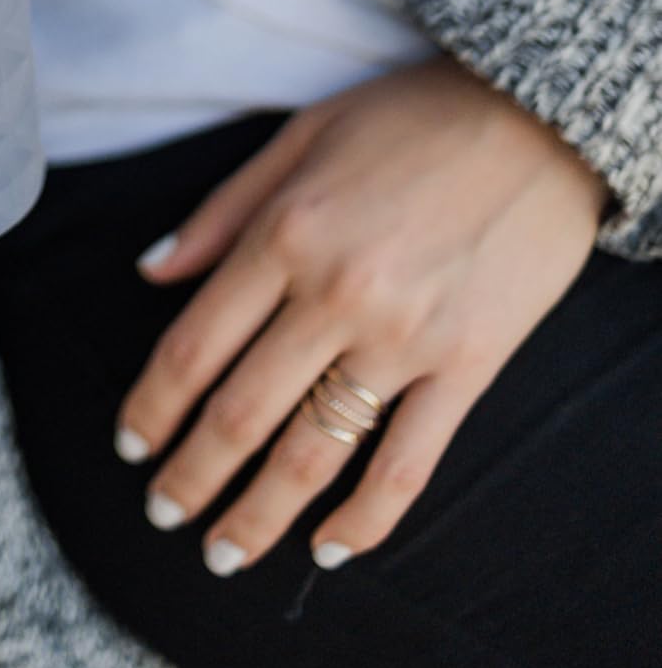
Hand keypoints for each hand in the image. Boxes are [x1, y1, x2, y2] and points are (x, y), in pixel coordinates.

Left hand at [113, 55, 610, 576]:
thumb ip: (221, 212)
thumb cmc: (409, 118)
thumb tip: (149, 272)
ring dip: (259, 513)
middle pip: (241, 413)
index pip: (195, 346)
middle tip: (163, 513)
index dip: (153, 407)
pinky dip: (366, 520)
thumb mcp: (299, 136)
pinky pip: (408, 464)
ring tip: (225, 551)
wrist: (536, 116)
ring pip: (313, 453)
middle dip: (191, 476)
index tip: (130, 446)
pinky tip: (330, 549)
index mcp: (285, 233)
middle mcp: (335, 293)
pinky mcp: (468, 365)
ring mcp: (404, 336)